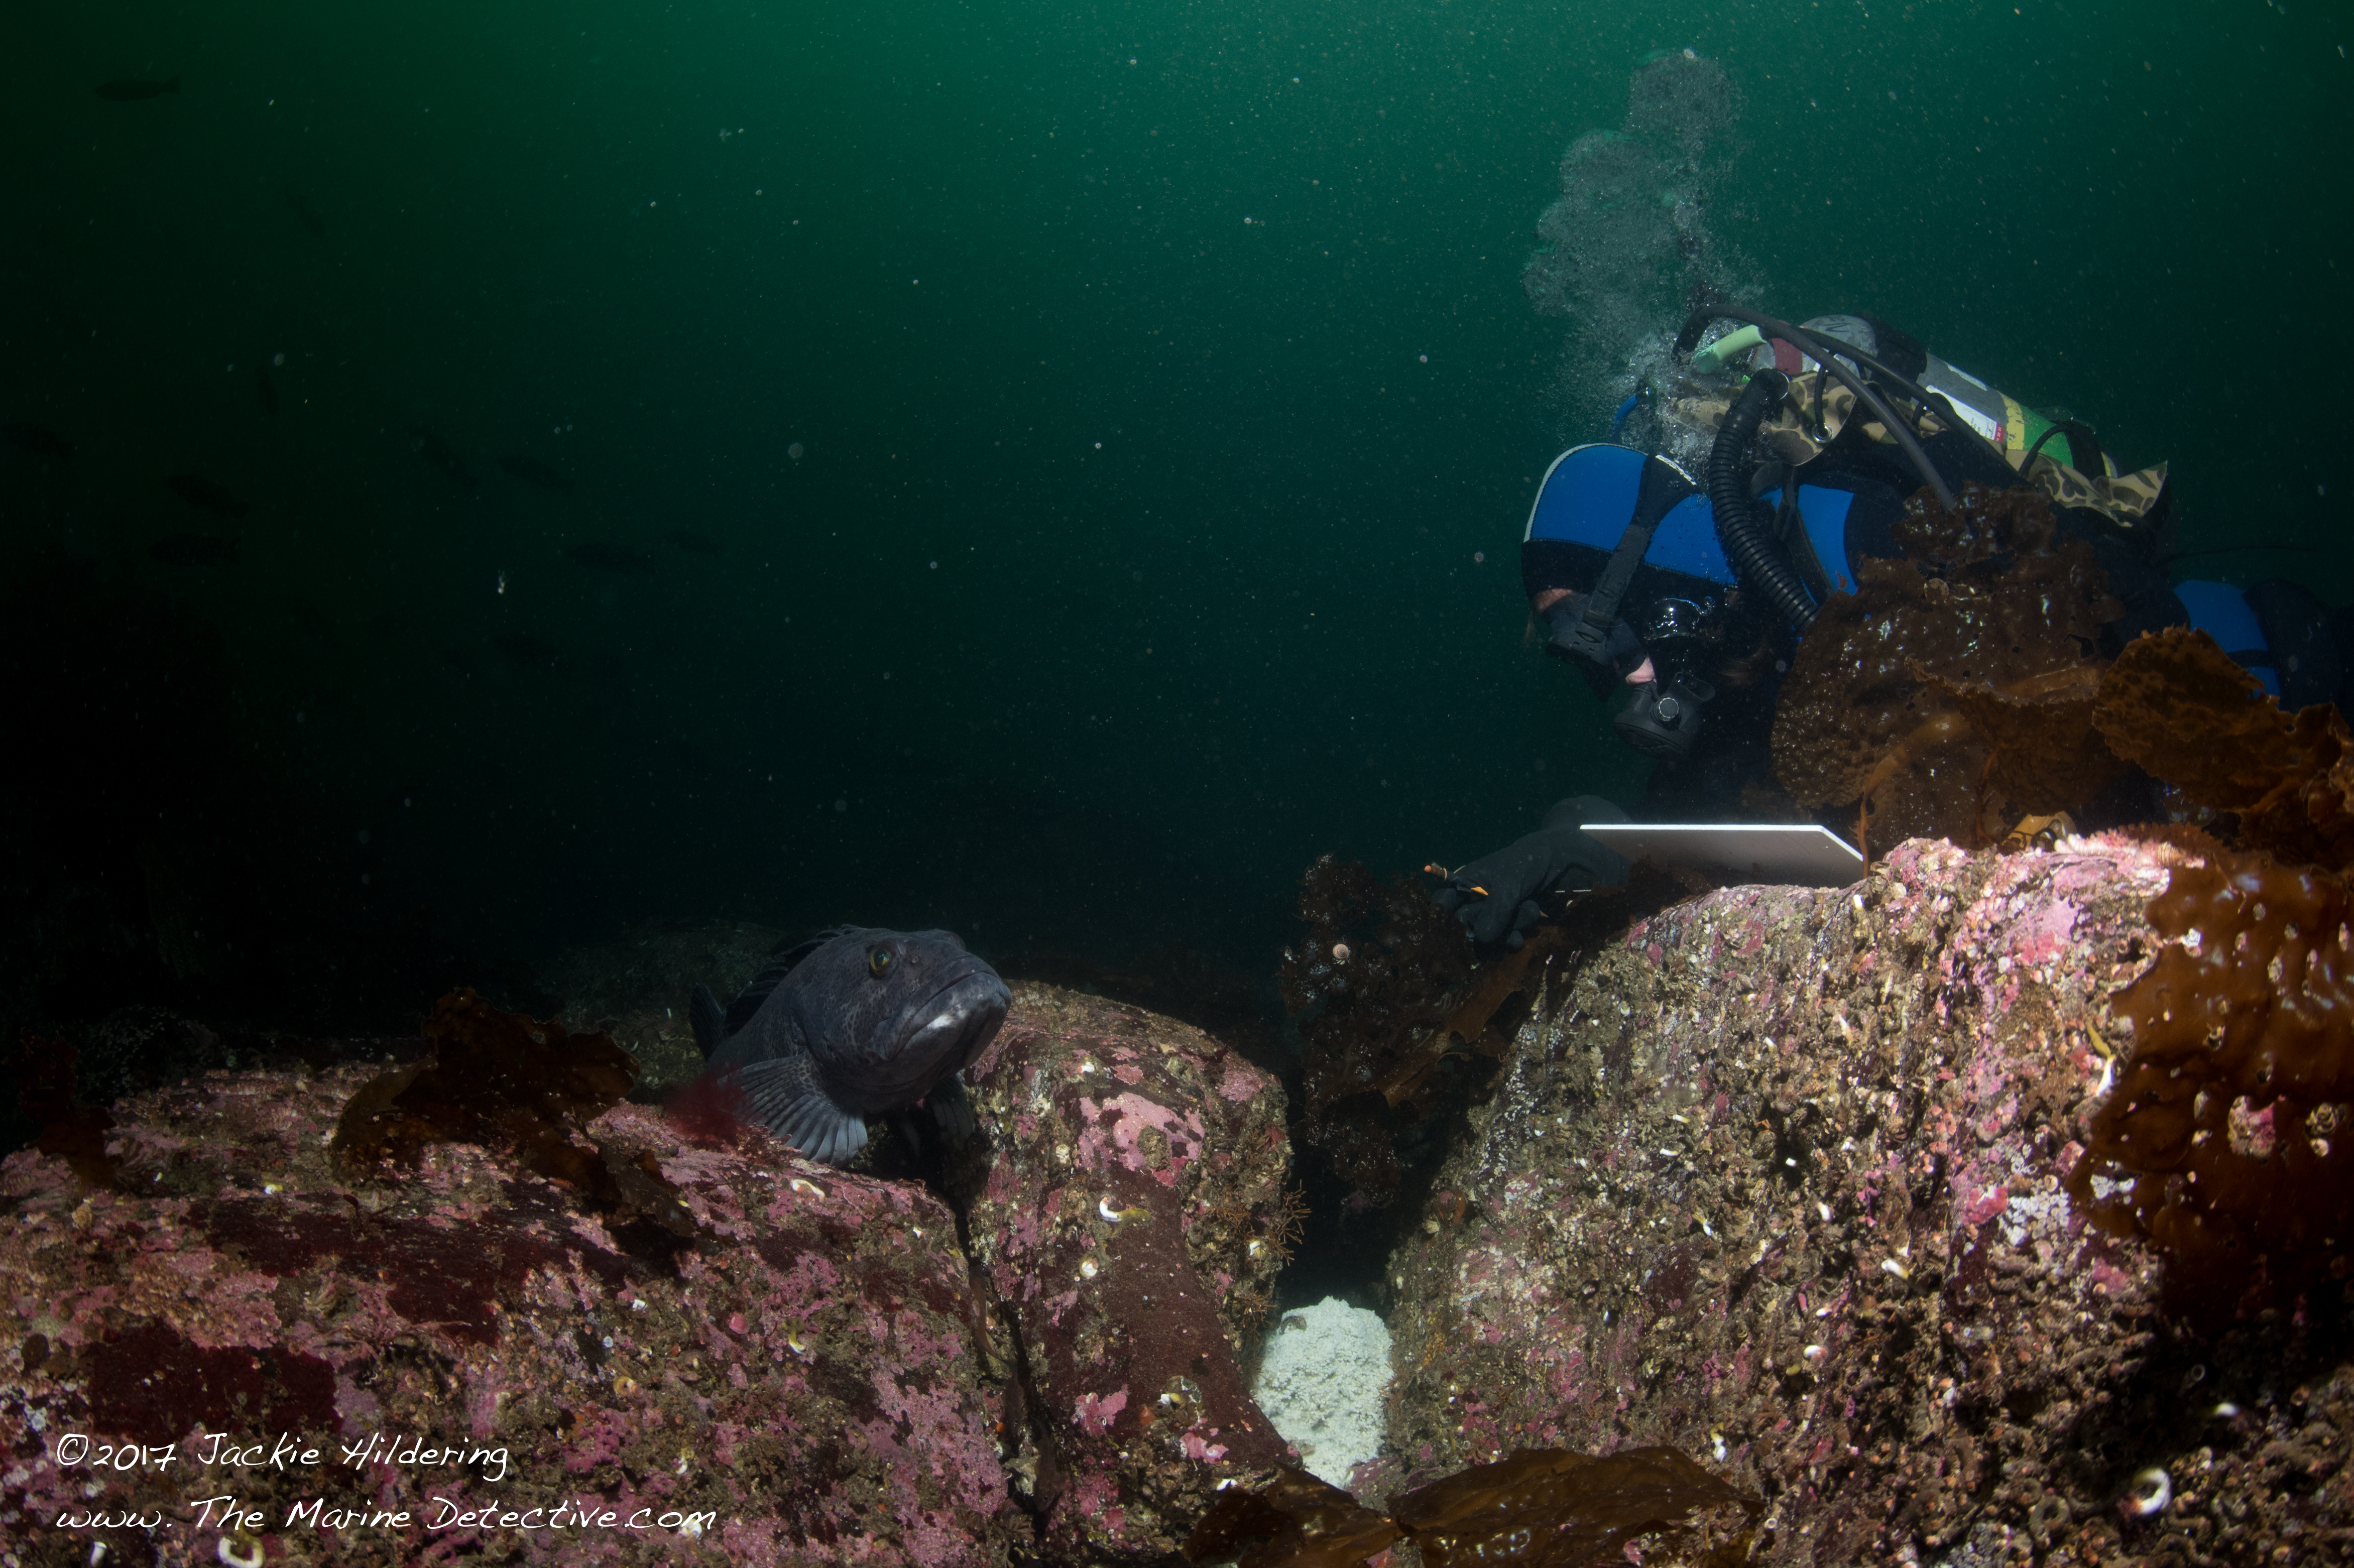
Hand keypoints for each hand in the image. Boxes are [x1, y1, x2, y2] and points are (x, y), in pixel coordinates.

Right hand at [1431, 797, 1631, 946]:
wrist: (1564, 863)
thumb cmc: (1529, 862)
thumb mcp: (1510, 882)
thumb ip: (1495, 909)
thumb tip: (1481, 938)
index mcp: (1465, 883)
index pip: (1441, 905)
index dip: (1445, 919)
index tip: (1461, 928)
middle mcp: (1474, 902)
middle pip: (1464, 928)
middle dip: (1486, 928)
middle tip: (1504, 921)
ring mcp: (1492, 916)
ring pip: (1485, 939)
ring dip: (1505, 934)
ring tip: (1531, 912)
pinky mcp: (1509, 927)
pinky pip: (1502, 944)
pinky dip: (1514, 940)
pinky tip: (1528, 932)